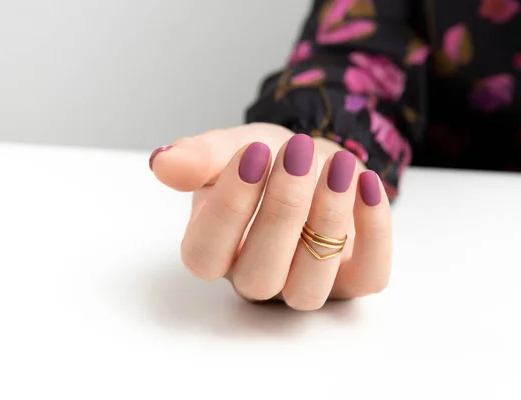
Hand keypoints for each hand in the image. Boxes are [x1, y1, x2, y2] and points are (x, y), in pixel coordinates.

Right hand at [151, 123, 391, 309]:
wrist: (311, 161)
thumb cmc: (264, 160)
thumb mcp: (229, 148)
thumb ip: (198, 158)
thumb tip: (162, 163)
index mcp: (213, 251)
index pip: (205, 254)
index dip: (228, 208)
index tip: (251, 153)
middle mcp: (254, 278)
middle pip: (260, 274)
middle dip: (282, 210)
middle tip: (297, 153)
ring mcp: (303, 286)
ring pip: (310, 285)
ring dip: (329, 222)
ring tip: (338, 166)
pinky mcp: (352, 281)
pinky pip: (369, 277)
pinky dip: (375, 231)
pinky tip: (367, 182)